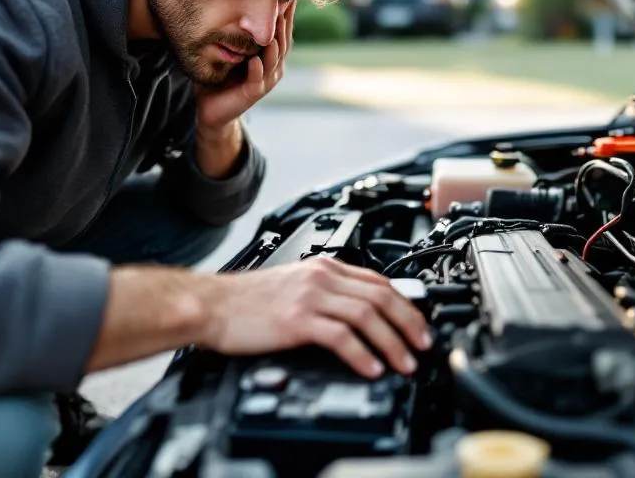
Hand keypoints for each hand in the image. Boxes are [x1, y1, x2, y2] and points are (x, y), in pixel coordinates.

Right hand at [193, 257, 431, 377]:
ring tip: (404, 362)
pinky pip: (340, 336)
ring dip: (392, 342)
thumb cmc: (246, 301)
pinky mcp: (297, 319)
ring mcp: (310, 297)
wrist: (212, 304)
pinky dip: (362, 353)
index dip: (405, 304)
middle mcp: (321, 277)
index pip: (378, 281)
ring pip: (366, 315)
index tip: (418, 324)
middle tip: (422, 345)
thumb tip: (357, 315)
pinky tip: (371, 367)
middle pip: (380, 296)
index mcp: (324, 267)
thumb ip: (325, 293)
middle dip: (408, 323)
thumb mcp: (294, 285)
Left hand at [195, 0, 294, 130]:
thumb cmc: (222, 76)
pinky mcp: (252, 93)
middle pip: (283, 42)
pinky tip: (254, 60)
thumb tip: (239, 2)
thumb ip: (241, 33)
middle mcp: (273, 68)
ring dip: (274, 43)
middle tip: (284, 2)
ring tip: (273, 27)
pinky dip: (257, 69)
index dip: (286, 14)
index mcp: (271, 57)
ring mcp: (265, 81)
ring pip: (274, 59)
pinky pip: (257, 79)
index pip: (283, 32)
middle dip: (283, 23)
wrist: (211, 109)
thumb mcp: (234, 50)